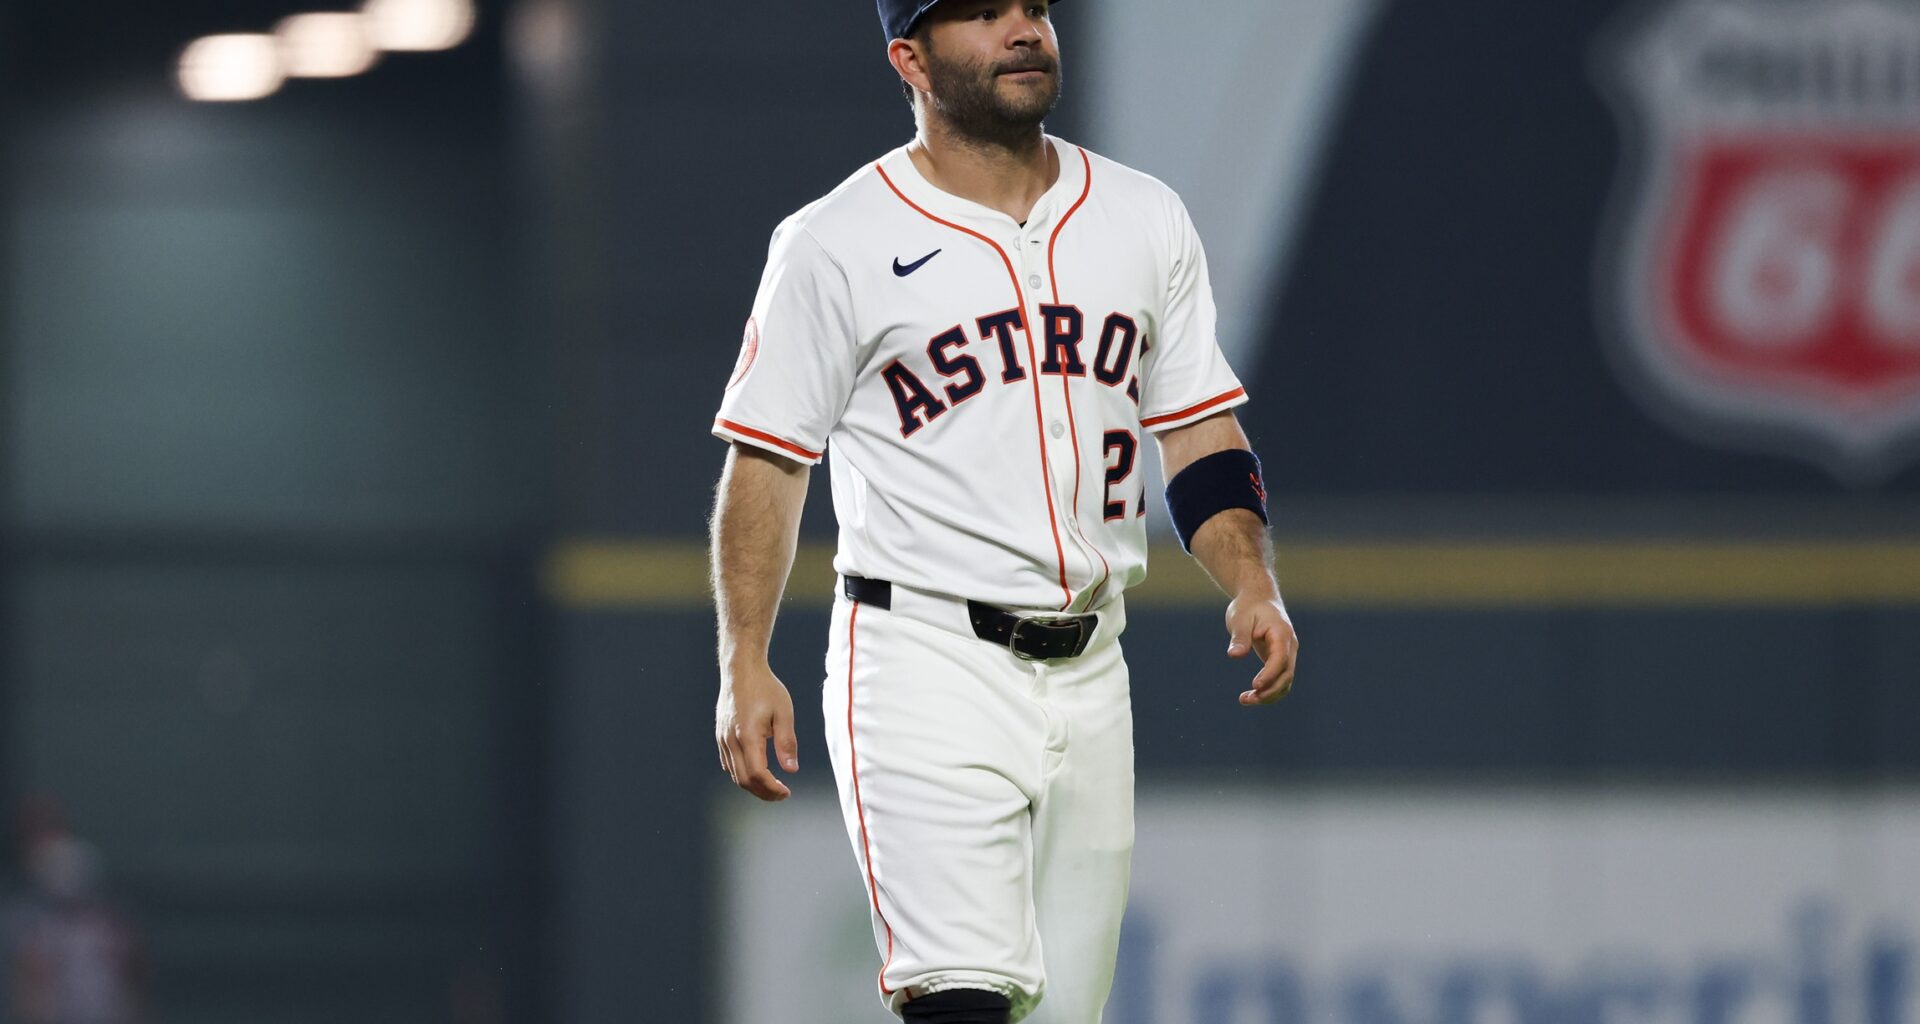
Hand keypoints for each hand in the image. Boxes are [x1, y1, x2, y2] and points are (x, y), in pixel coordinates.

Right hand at [716, 662, 799, 800]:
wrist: (741, 670)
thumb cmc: (765, 688)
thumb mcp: (784, 712)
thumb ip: (787, 742)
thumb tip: (791, 770)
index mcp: (747, 735)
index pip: (756, 774)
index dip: (771, 789)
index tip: (787, 792)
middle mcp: (731, 740)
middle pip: (743, 780)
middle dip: (763, 792)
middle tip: (782, 794)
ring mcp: (722, 739)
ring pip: (734, 774)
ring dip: (753, 785)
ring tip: (773, 786)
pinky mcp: (720, 736)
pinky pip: (729, 764)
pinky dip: (742, 774)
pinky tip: (758, 772)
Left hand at [1224, 592, 1298, 705]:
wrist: (1258, 598)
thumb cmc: (1248, 606)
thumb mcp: (1240, 618)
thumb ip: (1239, 637)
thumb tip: (1234, 655)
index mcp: (1281, 634)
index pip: (1280, 659)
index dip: (1269, 674)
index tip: (1255, 686)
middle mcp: (1289, 646)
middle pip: (1286, 675)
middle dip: (1269, 691)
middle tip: (1246, 699)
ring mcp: (1287, 654)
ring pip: (1285, 681)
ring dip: (1269, 695)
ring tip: (1245, 700)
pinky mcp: (1280, 660)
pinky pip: (1279, 679)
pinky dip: (1268, 690)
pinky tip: (1251, 695)